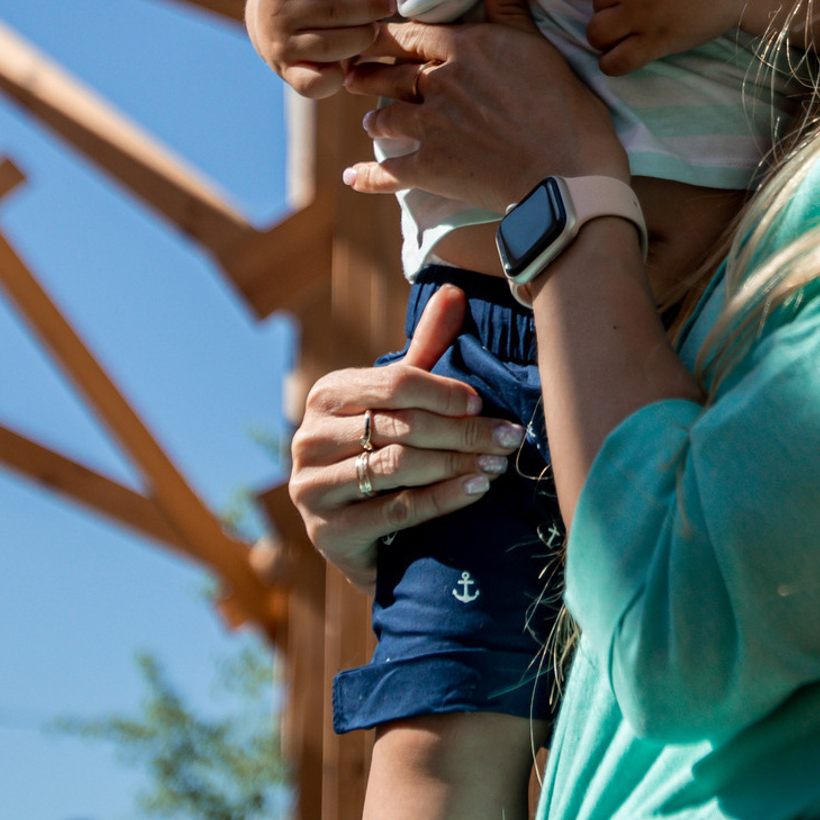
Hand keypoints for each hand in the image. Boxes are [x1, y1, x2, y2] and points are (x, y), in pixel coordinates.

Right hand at [247, 0, 398, 98]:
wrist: (265, 17)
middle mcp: (277, 14)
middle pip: (336, 13)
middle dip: (371, 9)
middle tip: (386, 6)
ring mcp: (281, 47)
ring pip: (331, 46)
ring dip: (361, 38)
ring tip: (371, 29)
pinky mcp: (288, 73)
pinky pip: (315, 84)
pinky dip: (336, 78)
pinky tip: (347, 64)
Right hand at [288, 284, 526, 588]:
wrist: (351, 528)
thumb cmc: (378, 448)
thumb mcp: (397, 397)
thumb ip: (424, 347)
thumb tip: (454, 290)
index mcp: (327, 394)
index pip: (395, 383)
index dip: (444, 392)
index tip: (482, 404)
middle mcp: (310, 436)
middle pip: (402, 426)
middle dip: (464, 432)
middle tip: (509, 438)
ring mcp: (312, 485)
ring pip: (400, 466)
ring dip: (457, 464)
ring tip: (498, 463)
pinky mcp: (326, 530)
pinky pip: (397, 508)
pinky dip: (444, 498)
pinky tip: (477, 489)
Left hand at [342, 0, 628, 208]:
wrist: (563, 169)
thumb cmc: (561, 104)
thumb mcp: (537, 45)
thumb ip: (510, 6)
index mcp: (461, 49)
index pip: (408, 35)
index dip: (384, 36)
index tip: (366, 35)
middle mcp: (437, 83)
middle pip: (389, 75)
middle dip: (367, 75)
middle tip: (353, 76)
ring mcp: (430, 127)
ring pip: (386, 118)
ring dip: (374, 120)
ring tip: (369, 122)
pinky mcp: (430, 168)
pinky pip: (389, 171)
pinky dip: (368, 176)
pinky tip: (354, 176)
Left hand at [587, 0, 761, 74]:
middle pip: (598, 5)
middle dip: (611, 10)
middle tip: (632, 14)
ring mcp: (639, 17)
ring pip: (597, 33)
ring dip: (605, 37)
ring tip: (619, 39)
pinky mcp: (655, 42)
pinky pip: (617, 61)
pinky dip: (611, 64)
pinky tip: (616, 60)